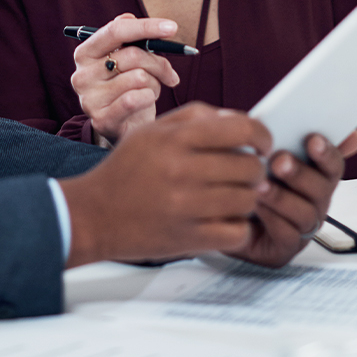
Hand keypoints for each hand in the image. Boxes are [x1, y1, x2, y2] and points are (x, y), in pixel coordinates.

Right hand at [60, 103, 271, 266]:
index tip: (263, 144)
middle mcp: (181, 170)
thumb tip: (240, 118)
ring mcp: (186, 206)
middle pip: (250, 167)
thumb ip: (196, 117)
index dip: (262, 136)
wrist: (94, 214)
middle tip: (246, 173)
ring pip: (248, 200)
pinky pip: (238, 232)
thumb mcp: (153, 130)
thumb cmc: (126, 169)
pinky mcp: (188, 238)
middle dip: (255, 170)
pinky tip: (224, 219)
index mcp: (175, 139)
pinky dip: (238, 227)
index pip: (241, 129)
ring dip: (247, 199)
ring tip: (232, 196)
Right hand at [71, 13, 180, 142]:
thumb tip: (128, 15)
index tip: (172, 27)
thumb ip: (128, 38)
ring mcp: (88, 99)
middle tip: (170, 73)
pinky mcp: (101, 120)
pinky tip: (145, 102)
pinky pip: (137, 99)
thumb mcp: (127, 59)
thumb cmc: (127, 87)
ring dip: (153, 84)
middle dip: (158, 62)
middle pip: (132, 55)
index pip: (115, 30)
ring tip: (148, 91)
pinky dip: (149, 98)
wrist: (123, 126)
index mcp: (85, 53)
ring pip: (139, 78)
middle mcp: (81, 75)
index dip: (146, 26)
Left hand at [222, 130, 356, 268]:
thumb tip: (327, 123)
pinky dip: (272, 218)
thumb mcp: (257, 149)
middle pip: (322, 188)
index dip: (327, 152)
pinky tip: (254, 205)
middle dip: (301, 173)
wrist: (213, 212)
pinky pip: (287, 235)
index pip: (332, 164)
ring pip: (306, 213)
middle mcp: (313, 201)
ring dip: (283, 196)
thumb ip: (282, 132)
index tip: (312, 140)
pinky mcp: (284, 248)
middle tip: (279, 161)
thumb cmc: (241, 176)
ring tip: (260, 184)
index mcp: (312, 174)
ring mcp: (301, 226)